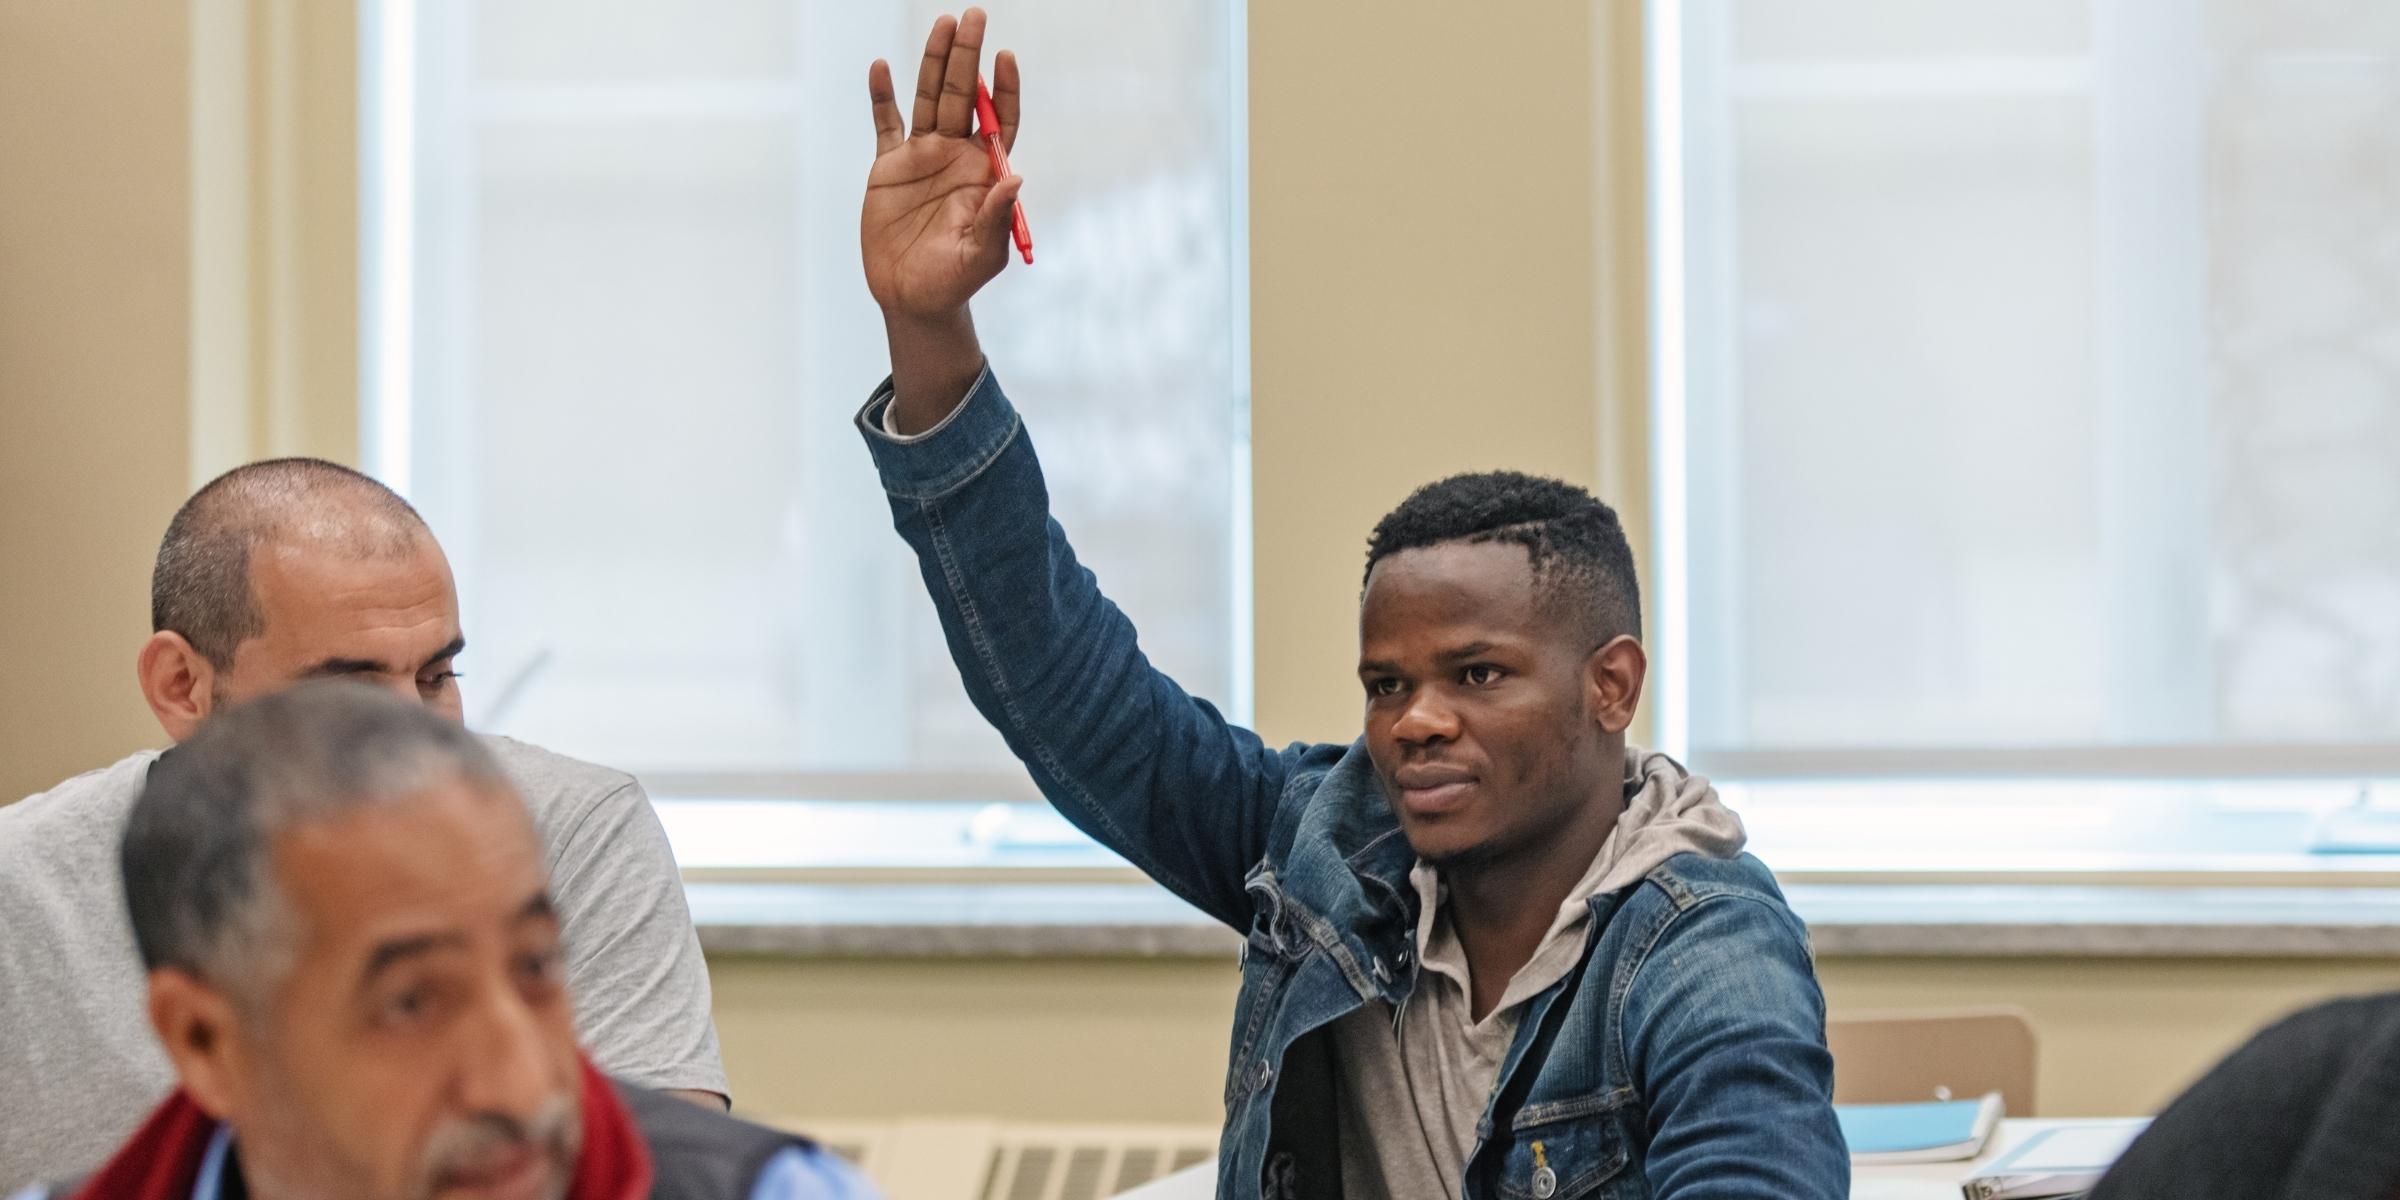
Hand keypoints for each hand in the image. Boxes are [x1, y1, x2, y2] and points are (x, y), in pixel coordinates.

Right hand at [863, 9, 1020, 322]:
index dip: (1004, 89)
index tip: (1005, 57)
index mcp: (984, 172)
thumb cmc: (955, 280)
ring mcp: (922, 157)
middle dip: (968, 57)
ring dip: (936, 62)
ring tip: (944, 25)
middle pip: (965, 97)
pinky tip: (882, 67)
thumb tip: (1016, 178)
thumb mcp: (982, 255)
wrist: (911, 297)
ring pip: (929, 98)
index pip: (1000, 119)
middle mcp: (955, 155)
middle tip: (973, 16)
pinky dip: (882, 96)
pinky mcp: (889, 167)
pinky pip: (885, 123)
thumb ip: (997, 217)